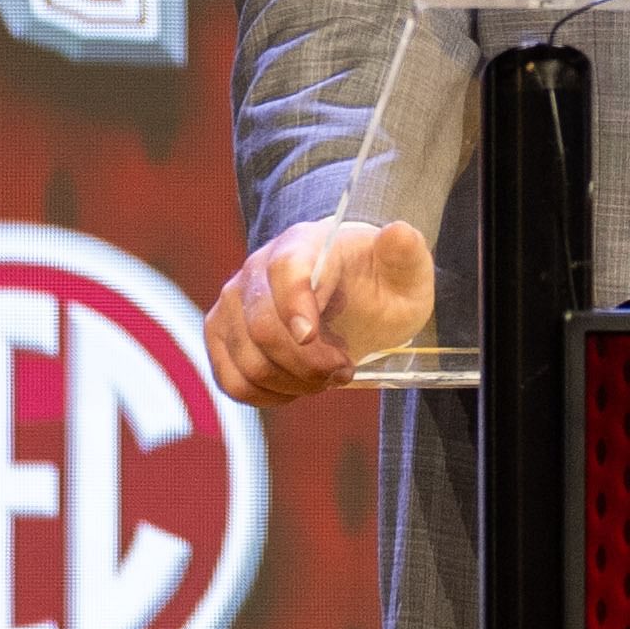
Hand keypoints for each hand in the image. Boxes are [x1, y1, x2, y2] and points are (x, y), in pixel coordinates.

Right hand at [209, 218, 431, 403]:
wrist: (356, 298)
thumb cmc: (380, 283)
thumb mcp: (407, 271)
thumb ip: (405, 254)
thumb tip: (399, 233)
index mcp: (304, 243)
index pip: (285, 270)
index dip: (294, 306)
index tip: (314, 338)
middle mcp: (257, 267)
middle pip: (262, 326)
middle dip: (308, 362)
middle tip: (343, 369)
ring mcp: (234, 302)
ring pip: (247, 360)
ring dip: (292, 382)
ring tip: (324, 377)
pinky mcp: (222, 335)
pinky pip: (231, 380)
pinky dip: (266, 395)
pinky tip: (294, 387)